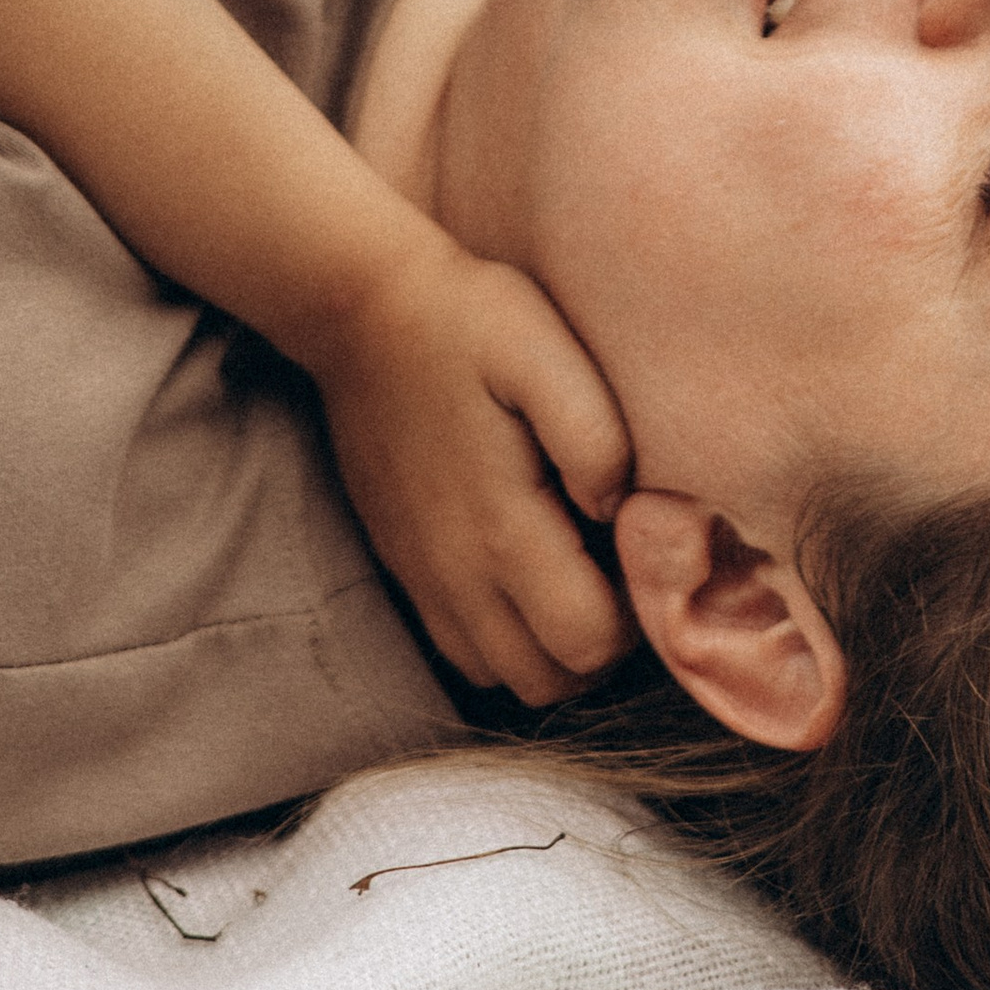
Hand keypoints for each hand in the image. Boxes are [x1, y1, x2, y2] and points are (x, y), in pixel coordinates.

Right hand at [310, 231, 635, 703]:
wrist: (358, 308)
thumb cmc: (466, 319)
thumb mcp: (544, 350)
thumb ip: (596, 437)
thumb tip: (619, 511)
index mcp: (503, 531)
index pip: (587, 646)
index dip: (631, 617)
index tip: (632, 551)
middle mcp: (456, 575)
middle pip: (547, 681)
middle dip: (596, 645)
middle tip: (609, 564)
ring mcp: (421, 576)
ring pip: (501, 676)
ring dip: (548, 645)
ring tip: (569, 567)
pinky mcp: (401, 564)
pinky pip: (458, 646)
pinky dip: (500, 635)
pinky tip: (518, 564)